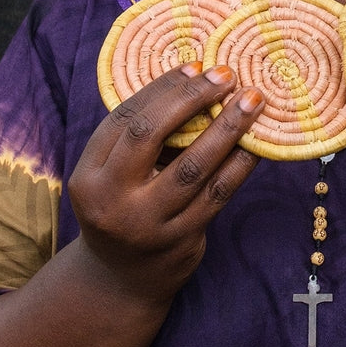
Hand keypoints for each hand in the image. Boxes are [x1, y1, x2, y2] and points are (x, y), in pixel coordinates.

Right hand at [68, 63, 263, 303]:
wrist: (121, 282)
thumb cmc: (122, 209)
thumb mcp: (113, 176)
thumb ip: (141, 139)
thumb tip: (194, 79)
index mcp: (88, 175)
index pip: (125, 118)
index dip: (162, 88)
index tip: (196, 64)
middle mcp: (111, 200)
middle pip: (150, 135)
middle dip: (191, 99)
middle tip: (226, 75)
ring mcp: (147, 224)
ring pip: (193, 167)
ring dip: (227, 128)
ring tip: (252, 101)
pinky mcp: (180, 241)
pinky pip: (218, 195)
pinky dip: (240, 165)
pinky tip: (257, 143)